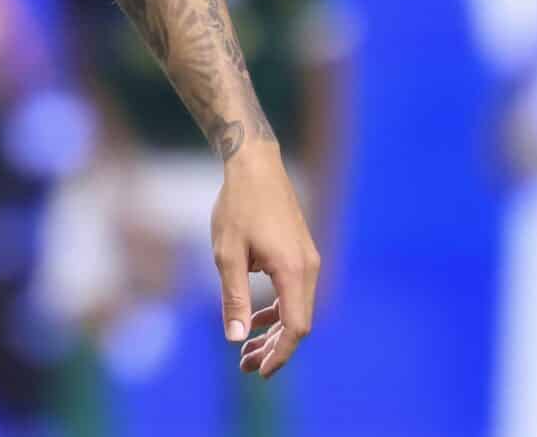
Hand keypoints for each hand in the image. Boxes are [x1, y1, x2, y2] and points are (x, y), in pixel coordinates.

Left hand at [211, 144, 318, 377]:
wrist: (255, 164)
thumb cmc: (238, 206)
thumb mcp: (227, 255)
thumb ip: (234, 298)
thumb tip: (236, 339)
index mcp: (294, 271)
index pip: (295, 328)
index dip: (279, 354)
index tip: (258, 371)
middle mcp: (309, 268)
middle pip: (298, 323)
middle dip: (274, 348)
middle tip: (245, 366)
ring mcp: (308, 260)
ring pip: (297, 309)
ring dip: (274, 331)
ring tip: (247, 349)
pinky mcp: (301, 253)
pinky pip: (294, 292)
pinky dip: (277, 310)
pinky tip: (255, 318)